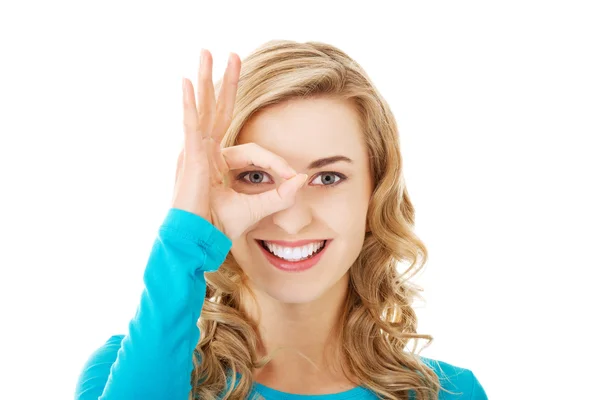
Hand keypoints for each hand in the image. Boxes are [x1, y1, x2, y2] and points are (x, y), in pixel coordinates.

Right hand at [171, 49, 307, 239]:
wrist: (197, 242)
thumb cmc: (219, 228)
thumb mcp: (257, 208)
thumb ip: (281, 194)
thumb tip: (304, 178)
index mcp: (218, 164)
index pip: (253, 151)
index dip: (276, 163)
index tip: (294, 178)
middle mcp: (206, 153)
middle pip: (218, 110)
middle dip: (226, 83)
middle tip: (231, 55)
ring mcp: (196, 152)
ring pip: (204, 109)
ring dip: (207, 80)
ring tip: (207, 53)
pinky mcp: (191, 158)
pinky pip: (192, 125)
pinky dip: (190, 104)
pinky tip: (186, 82)